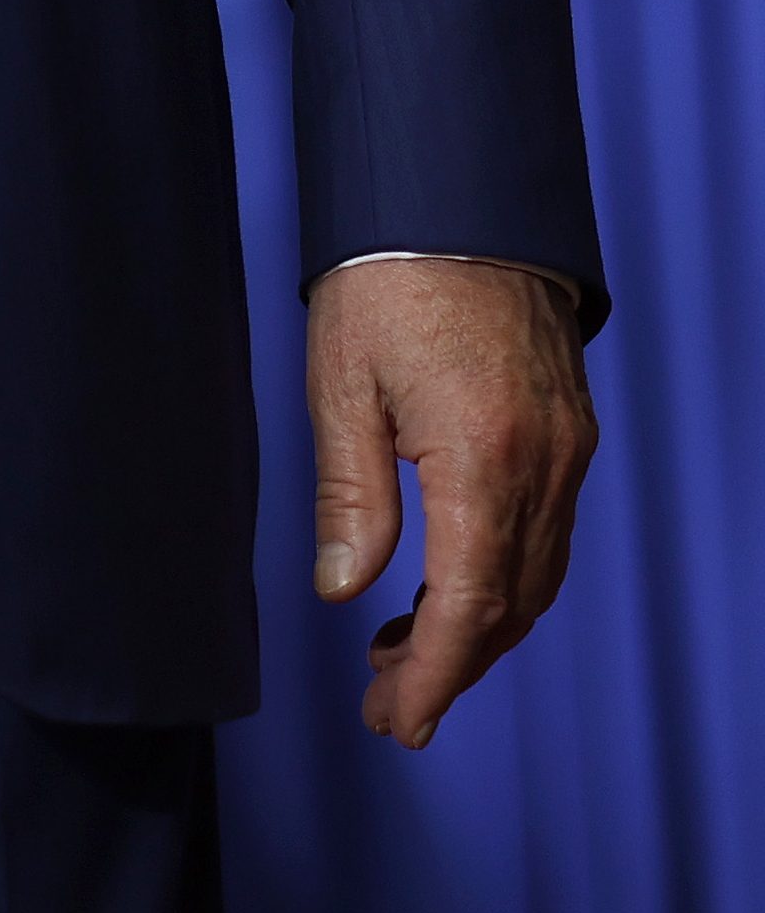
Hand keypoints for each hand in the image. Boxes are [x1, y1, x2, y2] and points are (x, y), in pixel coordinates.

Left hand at [306, 256, 596, 747]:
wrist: (456, 193)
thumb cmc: (386, 275)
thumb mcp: (341, 382)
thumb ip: (350, 496)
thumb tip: (342, 590)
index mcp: (484, 454)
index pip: (471, 604)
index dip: (435, 675)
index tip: (394, 719)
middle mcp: (544, 461)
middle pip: (512, 604)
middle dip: (453, 668)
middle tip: (387, 707)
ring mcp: (568, 446)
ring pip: (536, 575)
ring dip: (479, 628)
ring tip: (402, 654)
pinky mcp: (569, 428)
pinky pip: (547, 531)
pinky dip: (503, 576)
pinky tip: (450, 584)